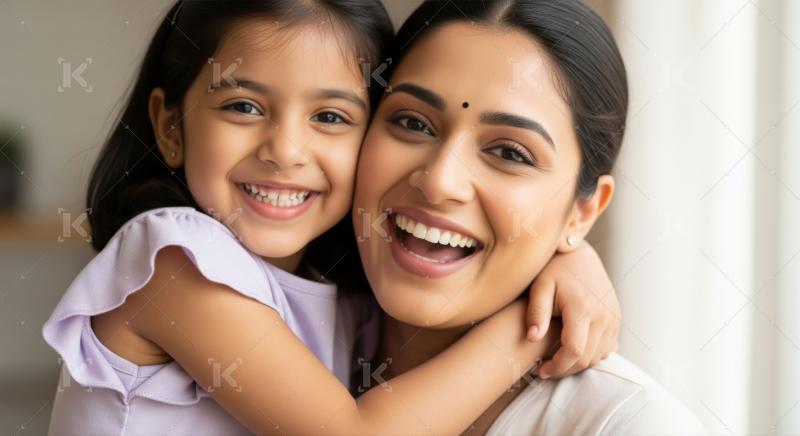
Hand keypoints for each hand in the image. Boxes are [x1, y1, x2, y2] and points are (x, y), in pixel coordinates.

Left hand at [525, 241, 619, 378]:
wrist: (578, 253)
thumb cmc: (554, 269)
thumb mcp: (540, 286)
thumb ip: (536, 312)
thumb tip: (533, 338)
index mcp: (583, 307)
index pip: (574, 352)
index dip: (556, 367)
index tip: (540, 370)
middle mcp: (604, 314)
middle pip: (587, 358)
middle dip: (564, 369)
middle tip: (544, 368)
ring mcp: (613, 316)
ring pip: (599, 356)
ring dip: (577, 363)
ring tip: (555, 359)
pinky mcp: (616, 317)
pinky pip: (607, 347)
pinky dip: (591, 354)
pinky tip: (572, 349)